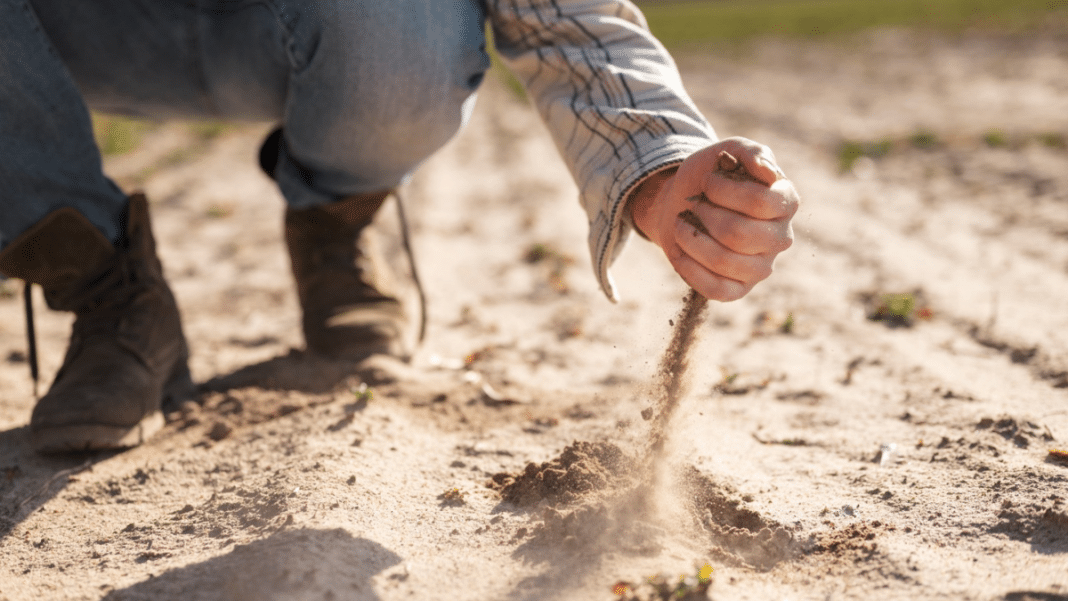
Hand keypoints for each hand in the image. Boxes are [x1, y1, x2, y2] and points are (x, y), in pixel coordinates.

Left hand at [628, 137, 798, 300]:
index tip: (707, 181)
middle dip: (704, 215)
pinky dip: (690, 269)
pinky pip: (716, 290)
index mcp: (786, 202)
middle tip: (694, 204)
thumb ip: (751, 153)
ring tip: (681, 225)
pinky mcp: (739, 289)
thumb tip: (769, 173)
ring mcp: (762, 267)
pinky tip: (679, 251)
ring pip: (724, 262)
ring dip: (691, 240)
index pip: (759, 202)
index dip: (723, 190)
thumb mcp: (728, 151)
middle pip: (739, 234)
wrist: (682, 202)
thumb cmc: (709, 176)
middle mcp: (780, 238)